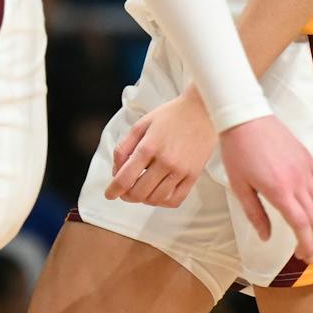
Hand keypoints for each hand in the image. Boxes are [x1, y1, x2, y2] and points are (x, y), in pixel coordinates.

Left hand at [105, 90, 216, 207]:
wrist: (202, 111)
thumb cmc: (170, 116)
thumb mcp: (141, 124)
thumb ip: (124, 147)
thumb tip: (116, 170)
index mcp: (148, 146)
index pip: (125, 178)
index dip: (113, 190)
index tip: (109, 194)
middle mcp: (165, 161)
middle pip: (138, 193)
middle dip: (126, 195)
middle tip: (124, 192)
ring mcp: (180, 170)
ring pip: (155, 199)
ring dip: (143, 199)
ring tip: (141, 190)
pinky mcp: (193, 176)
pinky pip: (175, 200)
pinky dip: (162, 202)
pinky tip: (158, 194)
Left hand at [220, 115, 312, 262]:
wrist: (246, 118)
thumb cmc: (237, 152)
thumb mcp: (240, 187)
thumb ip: (255, 214)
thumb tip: (266, 237)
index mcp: (280, 191)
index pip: (301, 225)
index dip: (306, 244)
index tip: (305, 256)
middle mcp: (298, 182)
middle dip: (310, 234)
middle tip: (302, 245)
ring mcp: (305, 168)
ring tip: (305, 225)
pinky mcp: (307, 156)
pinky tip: (312, 201)